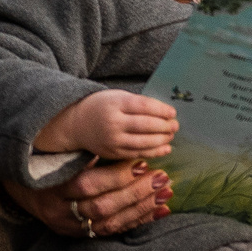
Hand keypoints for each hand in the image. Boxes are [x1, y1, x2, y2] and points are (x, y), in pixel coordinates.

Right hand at [7, 158, 170, 237]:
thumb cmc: (51, 167)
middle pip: (101, 206)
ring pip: (110, 222)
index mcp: (52, 187)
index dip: (117, 176)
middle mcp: (59, 211)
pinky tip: (160, 210)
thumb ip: (89, 155)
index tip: (143, 163)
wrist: (26, 191)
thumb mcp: (63, 157)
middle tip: (161, 178)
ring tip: (165, 193)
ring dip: (141, 208)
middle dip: (135, 193)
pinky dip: (139, 220)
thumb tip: (129, 147)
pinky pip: (113, 231)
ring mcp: (69, 227)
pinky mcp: (79, 237)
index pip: (87, 184)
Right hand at [34, 90, 178, 158]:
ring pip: (143, 142)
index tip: (173, 113)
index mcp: (115, 103)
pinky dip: (155, 152)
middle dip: (165, 126)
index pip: (143, 106)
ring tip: (171, 135)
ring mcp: (112, 140)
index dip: (161, 110)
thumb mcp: (117, 97)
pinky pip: (138, 153)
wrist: (76, 123)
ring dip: (162, 139)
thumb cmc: (103, 107)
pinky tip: (166, 148)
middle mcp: (112, 122)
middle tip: (175, 125)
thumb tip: (167, 113)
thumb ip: (138, 103)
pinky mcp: (113, 153)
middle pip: (145, 125)